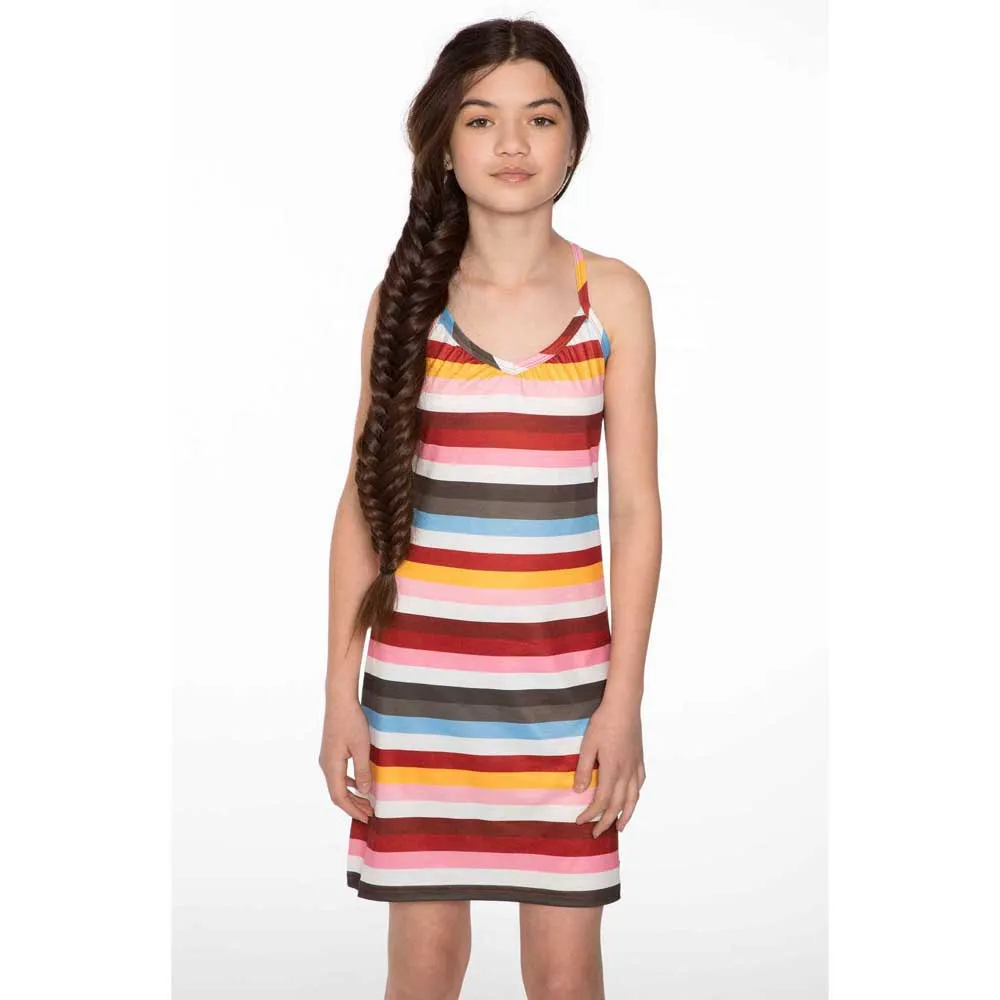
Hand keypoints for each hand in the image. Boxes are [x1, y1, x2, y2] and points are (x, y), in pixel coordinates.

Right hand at [318, 699, 374, 823]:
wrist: (339, 700)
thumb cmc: (351, 721)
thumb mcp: (362, 747)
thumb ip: (363, 770)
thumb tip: (366, 792)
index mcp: (331, 766)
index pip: (340, 797)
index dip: (353, 810)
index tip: (367, 818)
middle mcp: (326, 765)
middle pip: (338, 794)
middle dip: (354, 806)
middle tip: (371, 815)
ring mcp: (327, 758)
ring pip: (338, 785)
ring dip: (353, 796)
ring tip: (368, 803)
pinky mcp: (331, 752)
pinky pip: (339, 775)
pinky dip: (350, 784)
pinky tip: (360, 785)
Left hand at [572, 697, 644, 836]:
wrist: (624, 705)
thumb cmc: (603, 722)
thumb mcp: (588, 745)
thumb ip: (583, 769)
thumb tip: (578, 791)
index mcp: (612, 770)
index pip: (602, 800)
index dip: (591, 814)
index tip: (580, 822)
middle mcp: (626, 773)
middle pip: (617, 805)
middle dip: (606, 821)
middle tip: (597, 833)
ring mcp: (635, 766)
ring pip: (633, 798)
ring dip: (625, 815)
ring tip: (620, 827)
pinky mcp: (639, 759)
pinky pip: (640, 784)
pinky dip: (635, 796)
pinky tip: (632, 799)